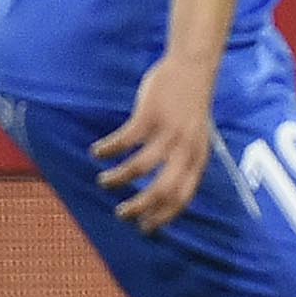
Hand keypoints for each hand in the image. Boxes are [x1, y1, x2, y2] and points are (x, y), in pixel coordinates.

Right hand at [92, 54, 217, 231]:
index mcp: (197, 158)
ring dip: (119, 178)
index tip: (146, 228)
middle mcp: (185, 149)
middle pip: (162, 190)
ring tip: (105, 181)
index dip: (164, 216)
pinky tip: (98, 152)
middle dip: (140, 207)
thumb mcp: (196, 138)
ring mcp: (167, 133)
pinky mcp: (149, 116)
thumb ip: (184, 161)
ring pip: (139, 167)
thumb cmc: (190, 107)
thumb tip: (167, 190)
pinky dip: (108, 149)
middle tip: (122, 214)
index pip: (182, 197)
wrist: (192, 68)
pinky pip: (124, 141)